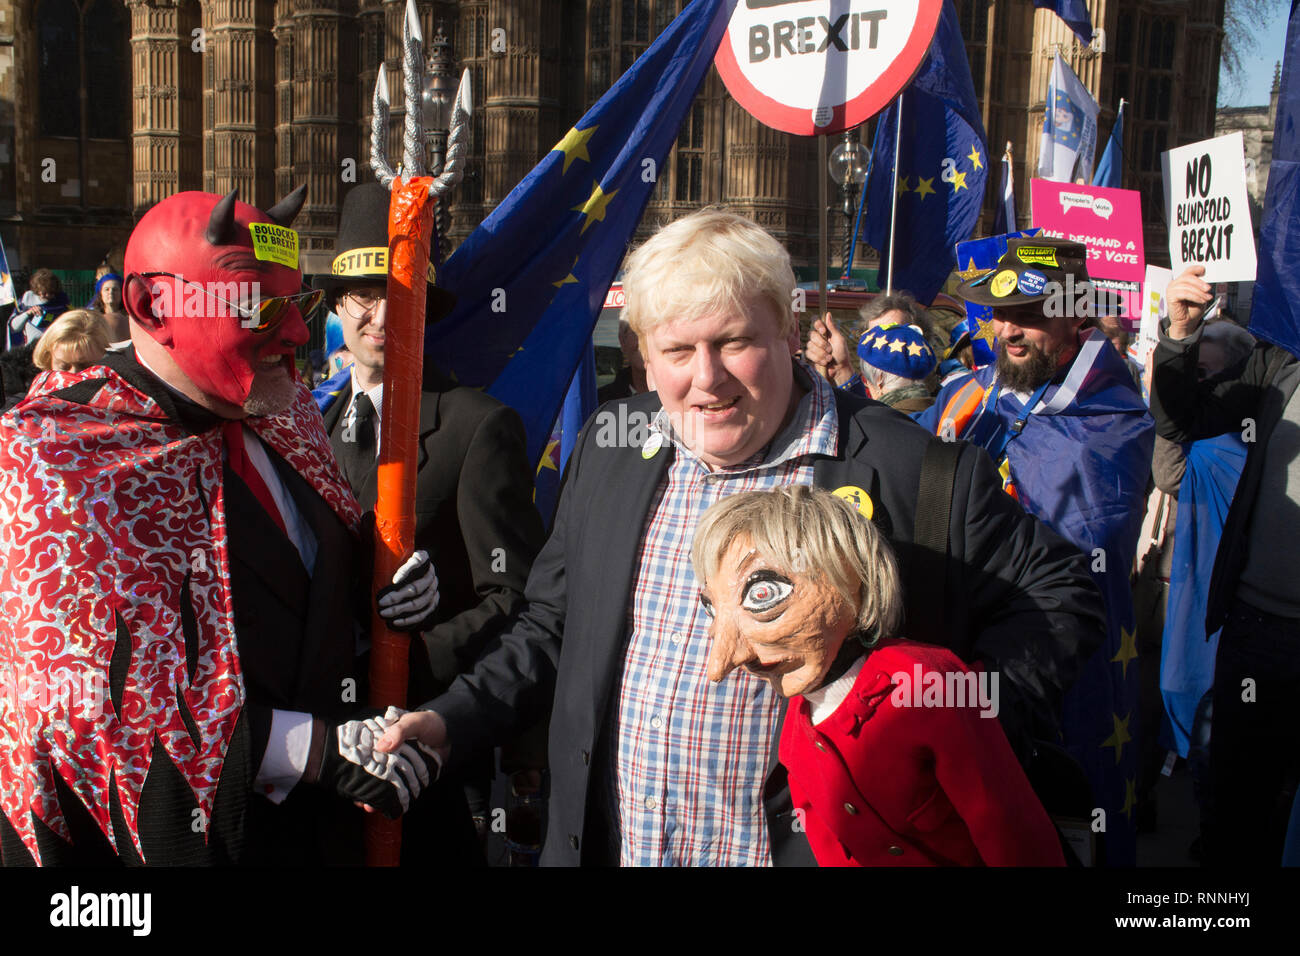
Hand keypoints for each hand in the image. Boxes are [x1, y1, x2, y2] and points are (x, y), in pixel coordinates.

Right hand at [314, 706, 436, 817]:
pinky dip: (388, 799)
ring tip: (367, 805)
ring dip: (372, 795)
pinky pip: (393, 790)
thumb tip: (382, 745)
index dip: (355, 763)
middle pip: (368, 770)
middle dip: (361, 784)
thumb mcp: (416, 721)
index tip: (348, 773)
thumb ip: (401, 730)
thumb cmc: (430, 725)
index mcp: (384, 736)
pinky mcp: (405, 777)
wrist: (451, 736)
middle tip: (357, 796)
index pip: (363, 750)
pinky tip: (382, 806)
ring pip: (379, 783)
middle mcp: (386, 752)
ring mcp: (395, 767)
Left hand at [376, 550, 438, 631]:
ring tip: (385, 613)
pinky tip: (396, 621)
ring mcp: (434, 590)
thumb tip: (368, 553)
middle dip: (397, 596)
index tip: (394, 581)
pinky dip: (409, 619)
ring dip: (401, 609)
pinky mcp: (433, 603)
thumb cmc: (396, 565)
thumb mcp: (394, 557)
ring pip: (419, 602)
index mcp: (423, 559)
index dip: (407, 571)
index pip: (418, 562)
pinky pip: (423, 613)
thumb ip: (386, 556)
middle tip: (382, 602)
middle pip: (416, 587)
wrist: (411, 576)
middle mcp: (431, 574)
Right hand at [805, 314, 853, 385]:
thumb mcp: (839, 339)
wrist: (839, 369)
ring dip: (821, 353)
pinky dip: (818, 358)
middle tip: (830, 350)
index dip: (818, 325)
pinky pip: (809, 354)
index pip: (815, 321)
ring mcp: (813, 346)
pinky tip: (825, 362)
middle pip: (811, 334)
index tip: (824, 331)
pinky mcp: (810, 355)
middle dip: (821, 344)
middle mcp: (818, 337)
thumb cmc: (842, 354)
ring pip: (810, 345)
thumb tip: (828, 314)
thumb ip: (832, 327)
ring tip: (829, 358)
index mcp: (825, 331)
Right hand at [1165, 266, 1215, 339]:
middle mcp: (1174, 284)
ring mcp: (1171, 290)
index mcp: (1181, 281)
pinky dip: (1195, 297)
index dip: (1196, 269)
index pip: (1188, 271)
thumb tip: (1206, 280)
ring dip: (1199, 292)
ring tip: (1207, 298)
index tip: (1204, 271)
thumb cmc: (1193, 308)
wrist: (1187, 322)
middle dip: (1200, 283)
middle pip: (1188, 277)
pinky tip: (1201, 301)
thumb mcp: (1199, 294)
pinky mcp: (1170, 297)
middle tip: (1209, 289)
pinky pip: (1184, 293)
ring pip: (1187, 286)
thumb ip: (1200, 286)